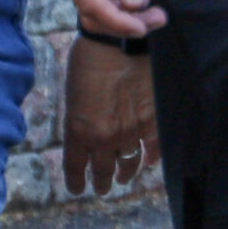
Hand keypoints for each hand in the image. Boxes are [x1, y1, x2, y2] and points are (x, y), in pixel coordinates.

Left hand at [63, 40, 160, 196]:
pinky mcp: (152, 121)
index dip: (76, 182)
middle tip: (102, 188)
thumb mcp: (73, 93)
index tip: (78, 190)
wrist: (117, 39)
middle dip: (102, 182)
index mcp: (78, 130)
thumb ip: (79, 119)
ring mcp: (130, 132)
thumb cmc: (89, 58)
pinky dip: (152, 158)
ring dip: (125, 173)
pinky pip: (154, 149)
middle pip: (102, 171)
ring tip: (123, 178)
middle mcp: (104, 138)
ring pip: (128, 163)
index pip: (75, 167)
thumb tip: (86, 132)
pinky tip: (150, 162)